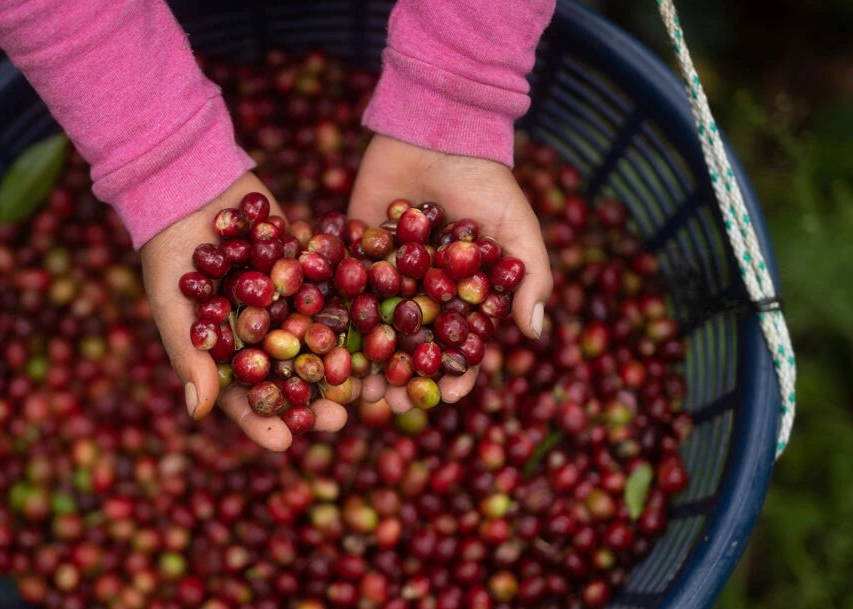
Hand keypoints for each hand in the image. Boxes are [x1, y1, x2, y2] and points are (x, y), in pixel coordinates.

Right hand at [141, 172, 349, 450]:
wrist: (188, 184)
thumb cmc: (168, 252)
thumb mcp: (174, 305)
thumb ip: (189, 355)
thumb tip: (198, 413)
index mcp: (227, 353)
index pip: (246, 398)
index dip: (264, 422)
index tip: (285, 443)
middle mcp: (262, 334)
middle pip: (292, 378)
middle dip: (315, 400)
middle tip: (340, 418)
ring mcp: (288, 302)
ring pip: (321, 340)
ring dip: (344, 362)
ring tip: (369, 383)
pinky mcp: (310, 269)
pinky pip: (335, 293)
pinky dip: (355, 309)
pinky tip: (379, 326)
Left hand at [348, 134, 553, 412]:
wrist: (434, 128)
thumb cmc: (484, 180)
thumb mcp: (517, 228)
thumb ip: (530, 277)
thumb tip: (535, 333)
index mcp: (460, 296)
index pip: (459, 347)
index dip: (457, 374)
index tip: (450, 397)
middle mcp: (420, 293)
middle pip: (408, 349)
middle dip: (399, 380)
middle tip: (386, 405)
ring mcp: (382, 276)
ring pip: (369, 330)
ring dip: (359, 361)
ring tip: (349, 387)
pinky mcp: (348, 253)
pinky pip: (336, 289)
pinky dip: (326, 315)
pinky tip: (316, 342)